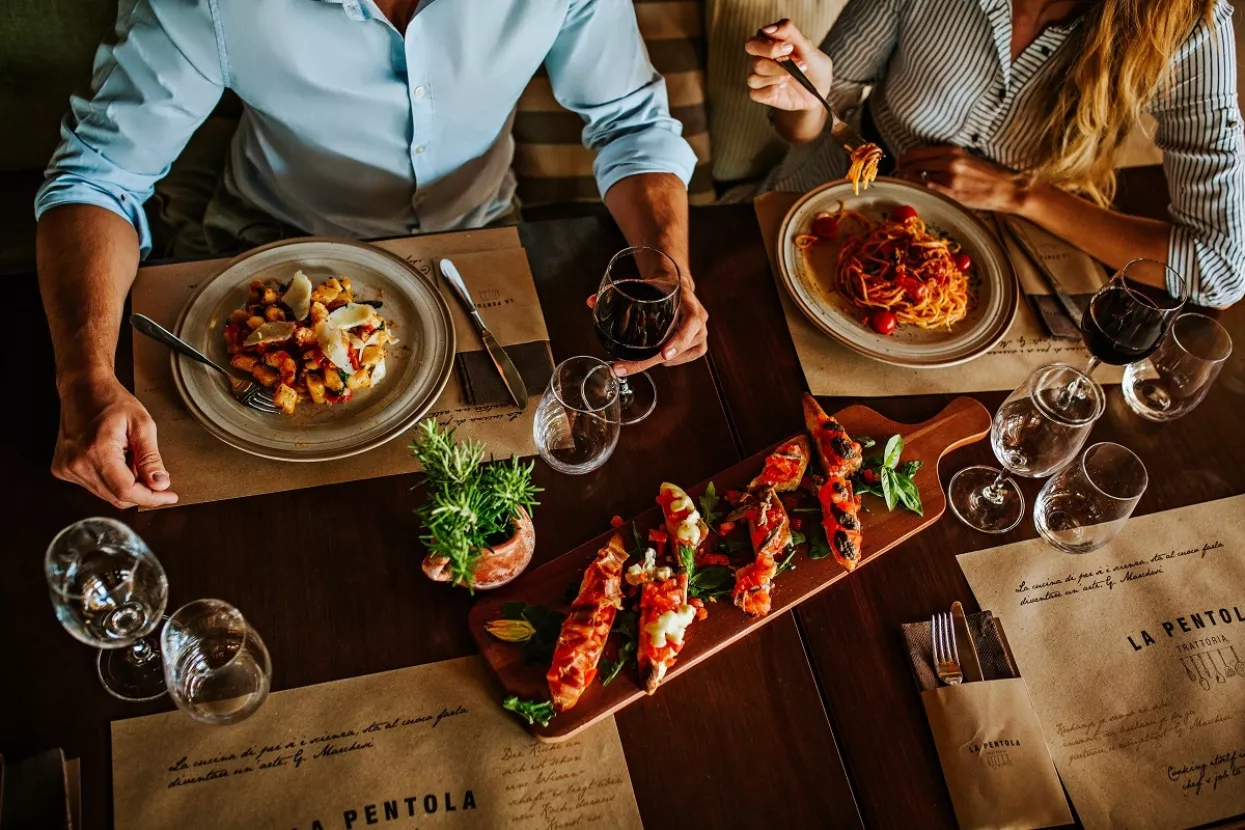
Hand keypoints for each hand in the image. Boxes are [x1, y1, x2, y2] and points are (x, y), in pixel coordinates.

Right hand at [52, 374, 177, 508]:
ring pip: (106, 494)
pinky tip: (115, 460)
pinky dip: (111, 480)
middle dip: (142, 491)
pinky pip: (95, 487)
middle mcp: (77, 463)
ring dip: (126, 484)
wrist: (83, 389)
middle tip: (156, 476)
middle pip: (116, 497)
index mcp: (97, 451)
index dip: (151, 498)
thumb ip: (151, 458)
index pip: (126, 491)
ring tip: (130, 457)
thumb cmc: (112, 401)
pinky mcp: (62, 469)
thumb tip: (160, 484)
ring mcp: (67, 468)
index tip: (169, 496)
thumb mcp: (142, 425)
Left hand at [585, 281, 709, 376]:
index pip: (691, 321)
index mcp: (689, 301)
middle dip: (653, 359)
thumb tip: (591, 301)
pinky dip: (673, 361)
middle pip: (682, 346)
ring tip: (636, 360)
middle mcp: (700, 318)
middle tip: (625, 368)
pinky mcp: (700, 343)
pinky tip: (660, 357)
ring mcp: (702, 332)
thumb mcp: (644, 284)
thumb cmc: (661, 286)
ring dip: (658, 360)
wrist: (678, 284)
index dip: (679, 340)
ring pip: (682, 355)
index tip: (663, 354)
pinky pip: (687, 358)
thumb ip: (619, 291)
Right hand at [744, 20, 833, 111]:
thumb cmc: (814, 66)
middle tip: (789, 60)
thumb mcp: (808, 47)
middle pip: (751, 50)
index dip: (770, 44)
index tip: (790, 48)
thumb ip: (790, 33)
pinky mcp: (761, 94)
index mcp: (770, 43)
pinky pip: (755, 92)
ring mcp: (760, 76)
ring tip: (792, 76)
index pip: (757, 38)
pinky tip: (782, 88)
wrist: (821, 90)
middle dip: (770, 55)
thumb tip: (769, 28)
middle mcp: (762, 58)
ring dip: (776, 75)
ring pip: (754, 74)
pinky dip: (770, 90)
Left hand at [895, 146, 1031, 213]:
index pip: (918, 152)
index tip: (899, 162)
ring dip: (908, 179)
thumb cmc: (985, 175)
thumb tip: (921, 161)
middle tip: (898, 173)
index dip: (905, 157)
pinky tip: (914, 189)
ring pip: (919, 176)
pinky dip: (918, 188)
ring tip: (904, 181)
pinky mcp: (953, 193)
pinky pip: (928, 189)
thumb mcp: (966, 158)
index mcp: (953, 151)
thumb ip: (945, 158)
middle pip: (915, 163)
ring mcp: (951, 178)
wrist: (1005, 189)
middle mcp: (950, 162)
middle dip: (902, 168)